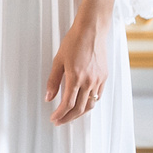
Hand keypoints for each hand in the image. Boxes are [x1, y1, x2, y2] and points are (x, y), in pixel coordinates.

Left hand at [45, 0, 113, 124]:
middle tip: (59, 122)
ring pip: (90, 105)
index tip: (53, 119)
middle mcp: (89, 81)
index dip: (60, 114)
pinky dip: (89, 104)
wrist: (92, 31)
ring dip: (79, 114)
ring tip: (69, 116)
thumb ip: (53, 80)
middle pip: (79, 108)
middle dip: (68, 118)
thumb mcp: (58, 60)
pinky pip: (98, 96)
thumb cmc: (73, 42)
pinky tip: (82, 105)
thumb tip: (49, 97)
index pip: (67, 104)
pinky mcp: (104, 77)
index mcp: (75, 77)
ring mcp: (98, 80)